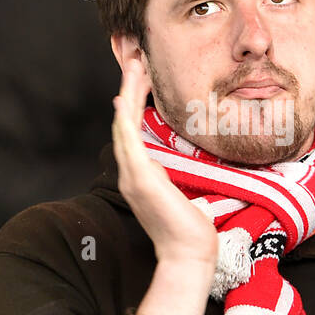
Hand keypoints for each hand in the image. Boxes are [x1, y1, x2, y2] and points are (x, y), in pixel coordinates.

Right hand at [111, 55, 218, 268]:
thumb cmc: (191, 228)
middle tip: (135, 60)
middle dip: (129, 89)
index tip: (141, 77)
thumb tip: (174, 165)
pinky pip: (128, 143)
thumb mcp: (183, 193)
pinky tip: (123, 101)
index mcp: (141, 174)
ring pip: (124, 126)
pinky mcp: (140, 180)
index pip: (134, 130)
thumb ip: (173, 177)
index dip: (135, 101)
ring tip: (133, 68)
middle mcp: (132, 173)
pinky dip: (124, 120)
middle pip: (125, 122)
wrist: (190, 254)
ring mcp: (133, 176)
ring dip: (127, 95)